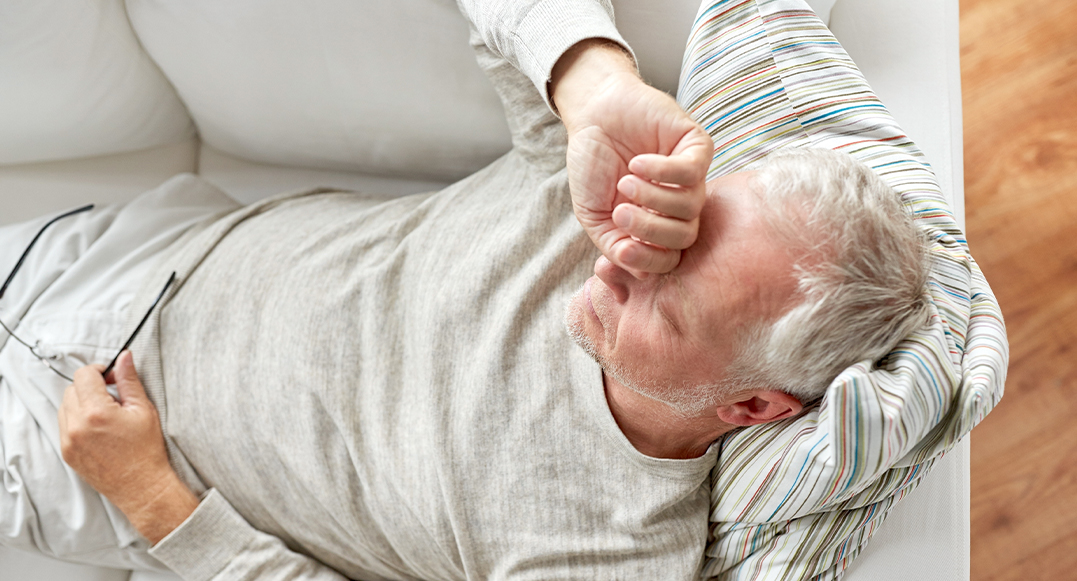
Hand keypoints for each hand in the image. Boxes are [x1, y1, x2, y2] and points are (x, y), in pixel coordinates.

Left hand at [59, 351, 198, 543]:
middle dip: (90, 386)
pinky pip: (64, 424)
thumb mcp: (143, 409)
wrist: (141, 486)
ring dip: (82, 402)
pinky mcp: (66, 452)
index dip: (99, 371)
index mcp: (96, 412)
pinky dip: (77, 419)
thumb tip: (124, 357)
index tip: (112, 378)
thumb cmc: (146, 449)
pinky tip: (98, 428)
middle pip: (72, 389)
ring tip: (105, 414)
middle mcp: (76, 426)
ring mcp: (68, 441)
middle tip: (112, 396)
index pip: (83, 375)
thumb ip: (129, 380)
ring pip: (65, 406)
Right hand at [552, 40, 712, 275]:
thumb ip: (612, 245)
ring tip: (625, 182)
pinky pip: (692, 172)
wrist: (593, 116)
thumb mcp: (593, 215)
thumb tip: (640, 274)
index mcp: (656, 225)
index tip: (623, 250)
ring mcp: (691, 178)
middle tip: (620, 212)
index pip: (669, 258)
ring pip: (690, 206)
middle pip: (684, 237)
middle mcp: (678, 205)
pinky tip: (638, 163)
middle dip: (649, 230)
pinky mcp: (698, 148)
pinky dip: (661, 171)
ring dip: (652, 197)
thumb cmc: (593, 165)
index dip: (649, 260)